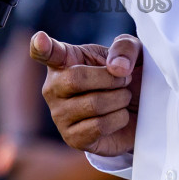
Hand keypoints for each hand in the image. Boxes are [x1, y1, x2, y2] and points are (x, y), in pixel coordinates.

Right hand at [31, 31, 142, 156]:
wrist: (138, 111)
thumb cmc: (126, 77)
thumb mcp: (132, 53)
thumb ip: (125, 48)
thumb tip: (117, 67)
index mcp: (64, 60)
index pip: (46, 52)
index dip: (42, 46)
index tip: (40, 40)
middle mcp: (53, 87)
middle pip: (76, 78)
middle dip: (111, 79)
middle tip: (124, 80)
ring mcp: (59, 115)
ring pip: (93, 104)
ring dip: (120, 99)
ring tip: (122, 98)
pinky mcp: (72, 138)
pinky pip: (98, 126)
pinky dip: (118, 119)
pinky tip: (118, 116)